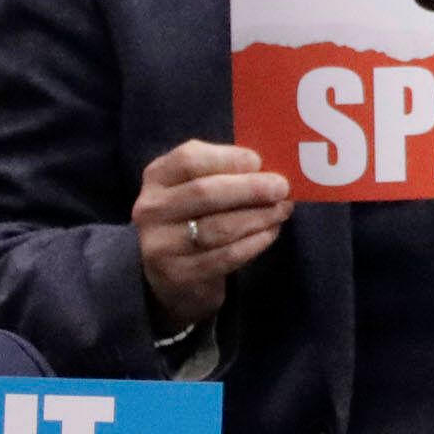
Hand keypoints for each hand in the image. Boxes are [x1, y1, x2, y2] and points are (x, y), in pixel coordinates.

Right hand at [133, 138, 296, 331]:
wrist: (172, 273)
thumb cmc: (195, 216)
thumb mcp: (197, 186)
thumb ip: (225, 171)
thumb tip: (269, 167)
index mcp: (157, 177)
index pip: (188, 160)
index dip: (227, 158)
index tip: (258, 161)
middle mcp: (151, 209)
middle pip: (205, 193)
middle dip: (250, 189)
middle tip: (282, 188)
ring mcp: (160, 245)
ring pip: (218, 227)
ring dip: (258, 217)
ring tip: (281, 211)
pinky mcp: (178, 275)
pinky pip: (225, 257)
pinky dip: (253, 243)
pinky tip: (270, 233)